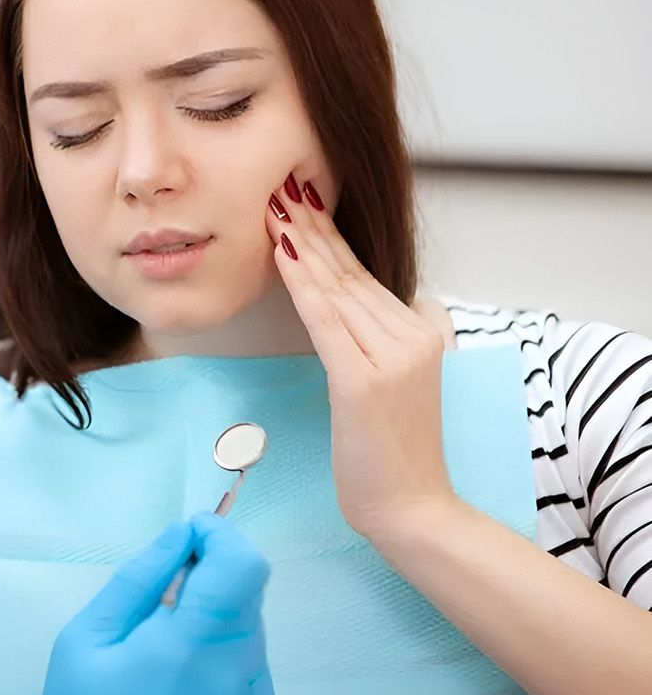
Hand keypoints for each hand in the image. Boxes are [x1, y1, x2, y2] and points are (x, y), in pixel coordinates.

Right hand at [36, 514, 275, 694]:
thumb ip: (137, 581)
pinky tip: (174, 685)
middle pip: (249, 592)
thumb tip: (177, 537)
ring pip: (249, 630)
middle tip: (158, 600)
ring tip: (157, 655)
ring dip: (213, 621)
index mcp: (194, 647)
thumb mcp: (84, 644)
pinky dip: (218, 658)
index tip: (189, 534)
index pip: (243, 563)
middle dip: (210, 578)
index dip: (219, 534)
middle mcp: (239, 676)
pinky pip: (247, 668)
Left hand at [264, 172, 456, 537]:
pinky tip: (283, 254)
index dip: (327, 235)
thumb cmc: (391, 454)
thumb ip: (372, 341)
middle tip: (280, 184)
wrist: (414, 510)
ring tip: (273, 205)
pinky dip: (302, 285)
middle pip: (349, 271)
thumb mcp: (388, 385)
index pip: (362, 274)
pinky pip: (326, 322)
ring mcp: (392, 357)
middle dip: (310, 225)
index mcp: (420, 332)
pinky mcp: (365, 381)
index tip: (298, 200)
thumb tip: (341, 305)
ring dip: (301, 243)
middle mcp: (413, 335)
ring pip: (336, 289)